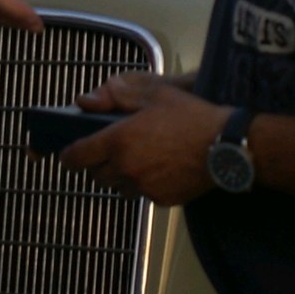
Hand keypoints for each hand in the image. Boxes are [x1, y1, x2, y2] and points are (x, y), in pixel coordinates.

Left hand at [63, 74, 226, 207]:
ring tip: (137, 158)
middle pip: (95, 175)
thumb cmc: (192, 115)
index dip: (68, 156)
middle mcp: (126, 168)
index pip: (76, 157)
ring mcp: (143, 188)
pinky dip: (143, 184)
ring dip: (119, 175)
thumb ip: (115, 94)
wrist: (227, 145)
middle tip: (109, 150)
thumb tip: (84, 101)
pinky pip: (141, 194)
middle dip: (97, 164)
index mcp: (119, 141)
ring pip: (117, 187)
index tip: (68, 153)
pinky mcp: (161, 200)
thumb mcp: (154, 93)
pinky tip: (159, 168)